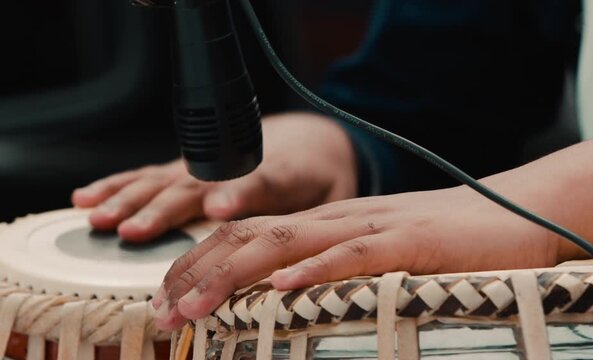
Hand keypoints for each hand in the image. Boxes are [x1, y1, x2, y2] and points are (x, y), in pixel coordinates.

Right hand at [72, 113, 356, 240]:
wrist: (307, 139)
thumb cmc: (320, 174)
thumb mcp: (337, 195)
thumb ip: (324, 221)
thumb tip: (313, 257)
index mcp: (278, 175)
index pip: (256, 182)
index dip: (236, 194)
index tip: (219, 208)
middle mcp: (231, 167)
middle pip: (195, 187)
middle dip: (164, 211)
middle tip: (135, 232)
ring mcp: (203, 167)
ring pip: (163, 181)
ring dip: (130, 201)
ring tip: (104, 222)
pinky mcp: (185, 169)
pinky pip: (146, 175)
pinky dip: (116, 185)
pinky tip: (87, 198)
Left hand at [151, 188, 556, 329]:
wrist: (513, 212)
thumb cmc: (442, 241)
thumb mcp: (374, 255)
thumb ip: (331, 270)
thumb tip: (282, 301)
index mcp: (326, 222)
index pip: (245, 234)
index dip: (198, 264)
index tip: (165, 302)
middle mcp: (338, 219)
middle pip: (250, 235)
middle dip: (196, 273)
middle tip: (161, 314)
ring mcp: (372, 227)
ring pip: (288, 242)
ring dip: (234, 274)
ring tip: (194, 306)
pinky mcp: (410, 242)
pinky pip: (355, 255)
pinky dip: (316, 270)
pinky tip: (283, 287)